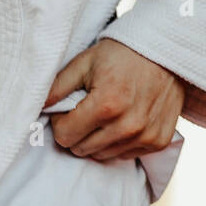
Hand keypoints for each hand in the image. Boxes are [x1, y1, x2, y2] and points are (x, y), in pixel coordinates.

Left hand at [44, 39, 183, 161]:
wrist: (169, 50)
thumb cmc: (122, 54)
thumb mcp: (84, 62)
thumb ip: (57, 87)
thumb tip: (35, 108)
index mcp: (106, 105)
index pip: (65, 136)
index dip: (61, 122)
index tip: (69, 109)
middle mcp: (127, 126)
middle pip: (80, 149)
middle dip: (77, 132)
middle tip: (86, 111)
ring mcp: (145, 136)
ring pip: (101, 155)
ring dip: (97, 139)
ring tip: (106, 114)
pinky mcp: (158, 142)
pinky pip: (124, 155)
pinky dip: (118, 142)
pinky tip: (124, 120)